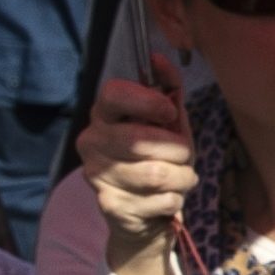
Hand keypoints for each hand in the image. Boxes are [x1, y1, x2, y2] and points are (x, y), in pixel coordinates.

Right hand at [78, 69, 198, 263]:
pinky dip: (176, 199)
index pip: (113, 94)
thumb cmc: (157, 160)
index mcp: (103, 114)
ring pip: (157, 173)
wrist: (145, 216)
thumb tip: (159, 58)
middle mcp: (91, 141)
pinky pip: (162, 199)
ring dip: (183, 177)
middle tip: (182, 157)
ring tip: (178, 179)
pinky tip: (165, 199)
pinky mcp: (110, 206)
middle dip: (178, 150)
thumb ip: (168, 89)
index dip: (147, 102)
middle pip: (141, 139)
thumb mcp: (168, 123)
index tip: (169, 114)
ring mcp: (97, 175)